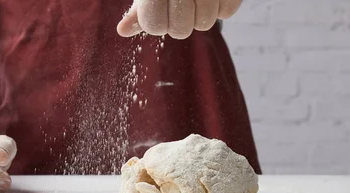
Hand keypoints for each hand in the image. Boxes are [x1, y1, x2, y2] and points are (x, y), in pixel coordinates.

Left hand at [117, 0, 240, 38]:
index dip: (159, 22)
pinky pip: (227, 11)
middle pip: (181, 31)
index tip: (161, 9)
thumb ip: (140, 11)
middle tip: (182, 4)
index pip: (155, 25)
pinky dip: (222, 6)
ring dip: (202, 15)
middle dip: (181, 22)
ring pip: (205, 23)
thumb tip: (122, 30)